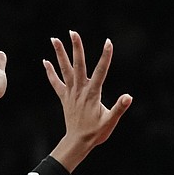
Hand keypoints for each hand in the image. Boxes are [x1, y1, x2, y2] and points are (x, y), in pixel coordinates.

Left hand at [46, 31, 131, 156]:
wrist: (78, 142)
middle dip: (76, 48)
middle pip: (78, 65)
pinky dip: (50, 72)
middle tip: (72, 32)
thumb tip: (128, 97)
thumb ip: (119, 108)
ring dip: (59, 54)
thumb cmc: (96, 133)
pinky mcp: (65, 98)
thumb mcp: (110, 122)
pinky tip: (46, 61)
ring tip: (54, 39)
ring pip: (64, 70)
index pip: (101, 71)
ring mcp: (71, 93)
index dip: (105, 56)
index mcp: (93, 94)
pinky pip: (56, 83)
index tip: (108, 42)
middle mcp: (80, 90)